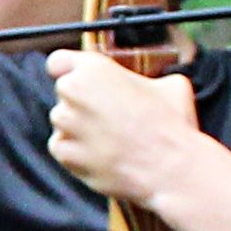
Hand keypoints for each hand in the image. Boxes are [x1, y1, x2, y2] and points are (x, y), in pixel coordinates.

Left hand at [42, 48, 203, 205]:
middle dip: (82, 103)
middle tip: (109, 116)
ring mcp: (65, 123)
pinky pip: (62, 148)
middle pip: (65, 94)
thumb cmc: (171, 126)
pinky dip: (77, 152)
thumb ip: (148, 80)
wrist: (168, 168)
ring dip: (79, 128)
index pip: (58, 62)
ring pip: (63, 122)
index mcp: (94, 68)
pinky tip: (103, 154)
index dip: (69, 71)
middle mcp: (73, 91)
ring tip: (109, 139)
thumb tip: (152, 87)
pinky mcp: (64, 153)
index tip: (80, 81)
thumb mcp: (171, 85)